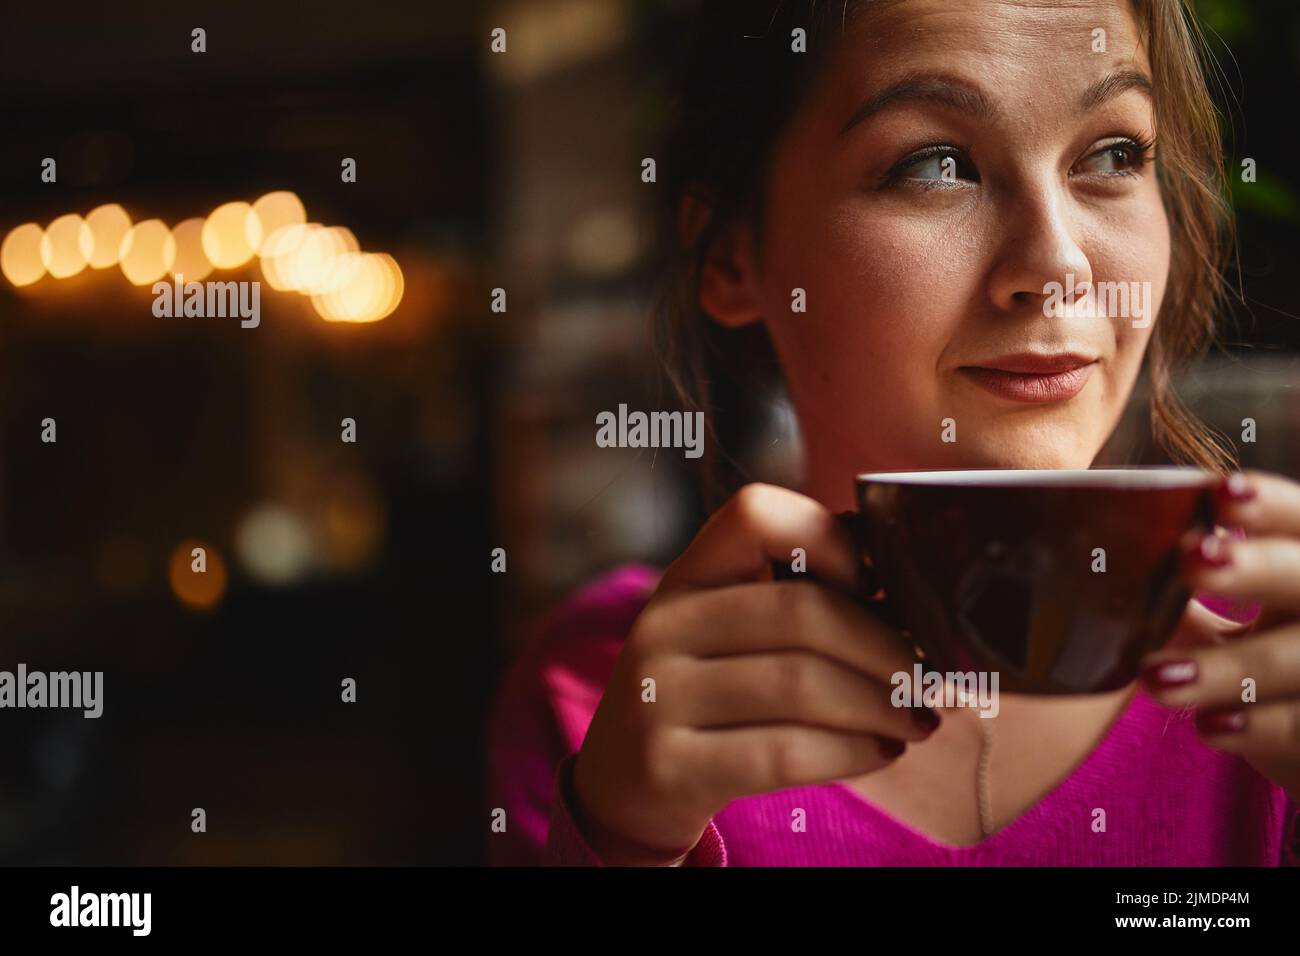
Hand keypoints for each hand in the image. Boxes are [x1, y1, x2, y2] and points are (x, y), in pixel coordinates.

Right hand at [569, 483, 935, 863]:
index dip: (830, 539)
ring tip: (918, 719)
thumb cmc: (706, 697)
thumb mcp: (725, 632)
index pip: (756, 515)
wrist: (623, 784)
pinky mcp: (670, 765)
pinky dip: (852, 752)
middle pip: (801, 612)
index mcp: (686, 577)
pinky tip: (881, 752)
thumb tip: (911, 598)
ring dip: (882, 705)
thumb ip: (793, 600)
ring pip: (801, 686)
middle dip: (886, 647)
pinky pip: (785, 753)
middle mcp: (663, 625)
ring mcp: (657, 696)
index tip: (877, 587)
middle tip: (928, 677)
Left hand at [1142, 470, 1299, 800]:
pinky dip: (1256, 728)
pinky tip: (1210, 726)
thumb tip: (1085, 556)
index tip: (1220, 493)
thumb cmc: (1256, 668)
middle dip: (1253, 568)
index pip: (1296, 521)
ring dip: (1225, 668)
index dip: (1268, 506)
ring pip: (1292, 661)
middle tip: (1191, 558)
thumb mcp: (1225, 623)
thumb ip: (1181, 592)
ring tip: (1156, 677)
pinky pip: (1297, 729)